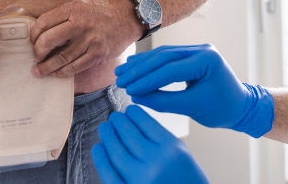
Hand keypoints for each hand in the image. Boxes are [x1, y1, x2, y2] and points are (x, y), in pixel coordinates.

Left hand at [31, 0, 138, 77]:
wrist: (127, 16)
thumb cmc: (100, 11)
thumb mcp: (80, 5)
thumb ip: (62, 16)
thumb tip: (41, 32)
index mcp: (73, 9)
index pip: (44, 22)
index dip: (33, 34)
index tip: (32, 40)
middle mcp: (80, 24)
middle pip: (49, 41)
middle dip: (38, 52)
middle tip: (36, 56)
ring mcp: (90, 40)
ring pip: (61, 58)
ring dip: (47, 67)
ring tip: (38, 71)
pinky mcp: (98, 54)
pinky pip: (75, 67)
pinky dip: (63, 72)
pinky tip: (56, 73)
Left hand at [92, 105, 207, 183]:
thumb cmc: (188, 181)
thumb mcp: (183, 156)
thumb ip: (161, 140)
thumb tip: (134, 123)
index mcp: (171, 148)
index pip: (146, 123)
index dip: (134, 114)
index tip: (129, 110)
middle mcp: (155, 162)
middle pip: (129, 135)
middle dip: (119, 122)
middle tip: (114, 117)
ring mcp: (140, 179)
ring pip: (117, 152)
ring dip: (108, 137)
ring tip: (105, 128)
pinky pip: (109, 174)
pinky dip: (101, 159)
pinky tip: (98, 148)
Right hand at [115, 44, 273, 136]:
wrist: (240, 106)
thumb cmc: (221, 109)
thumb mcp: (192, 107)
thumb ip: (163, 101)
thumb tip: (136, 96)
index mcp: (207, 60)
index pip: (171, 69)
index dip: (148, 80)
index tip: (130, 90)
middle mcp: (202, 50)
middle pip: (164, 57)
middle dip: (140, 70)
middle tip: (120, 80)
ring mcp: (197, 50)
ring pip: (163, 55)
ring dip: (141, 64)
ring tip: (122, 73)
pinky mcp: (191, 54)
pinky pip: (167, 57)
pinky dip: (150, 64)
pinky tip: (134, 67)